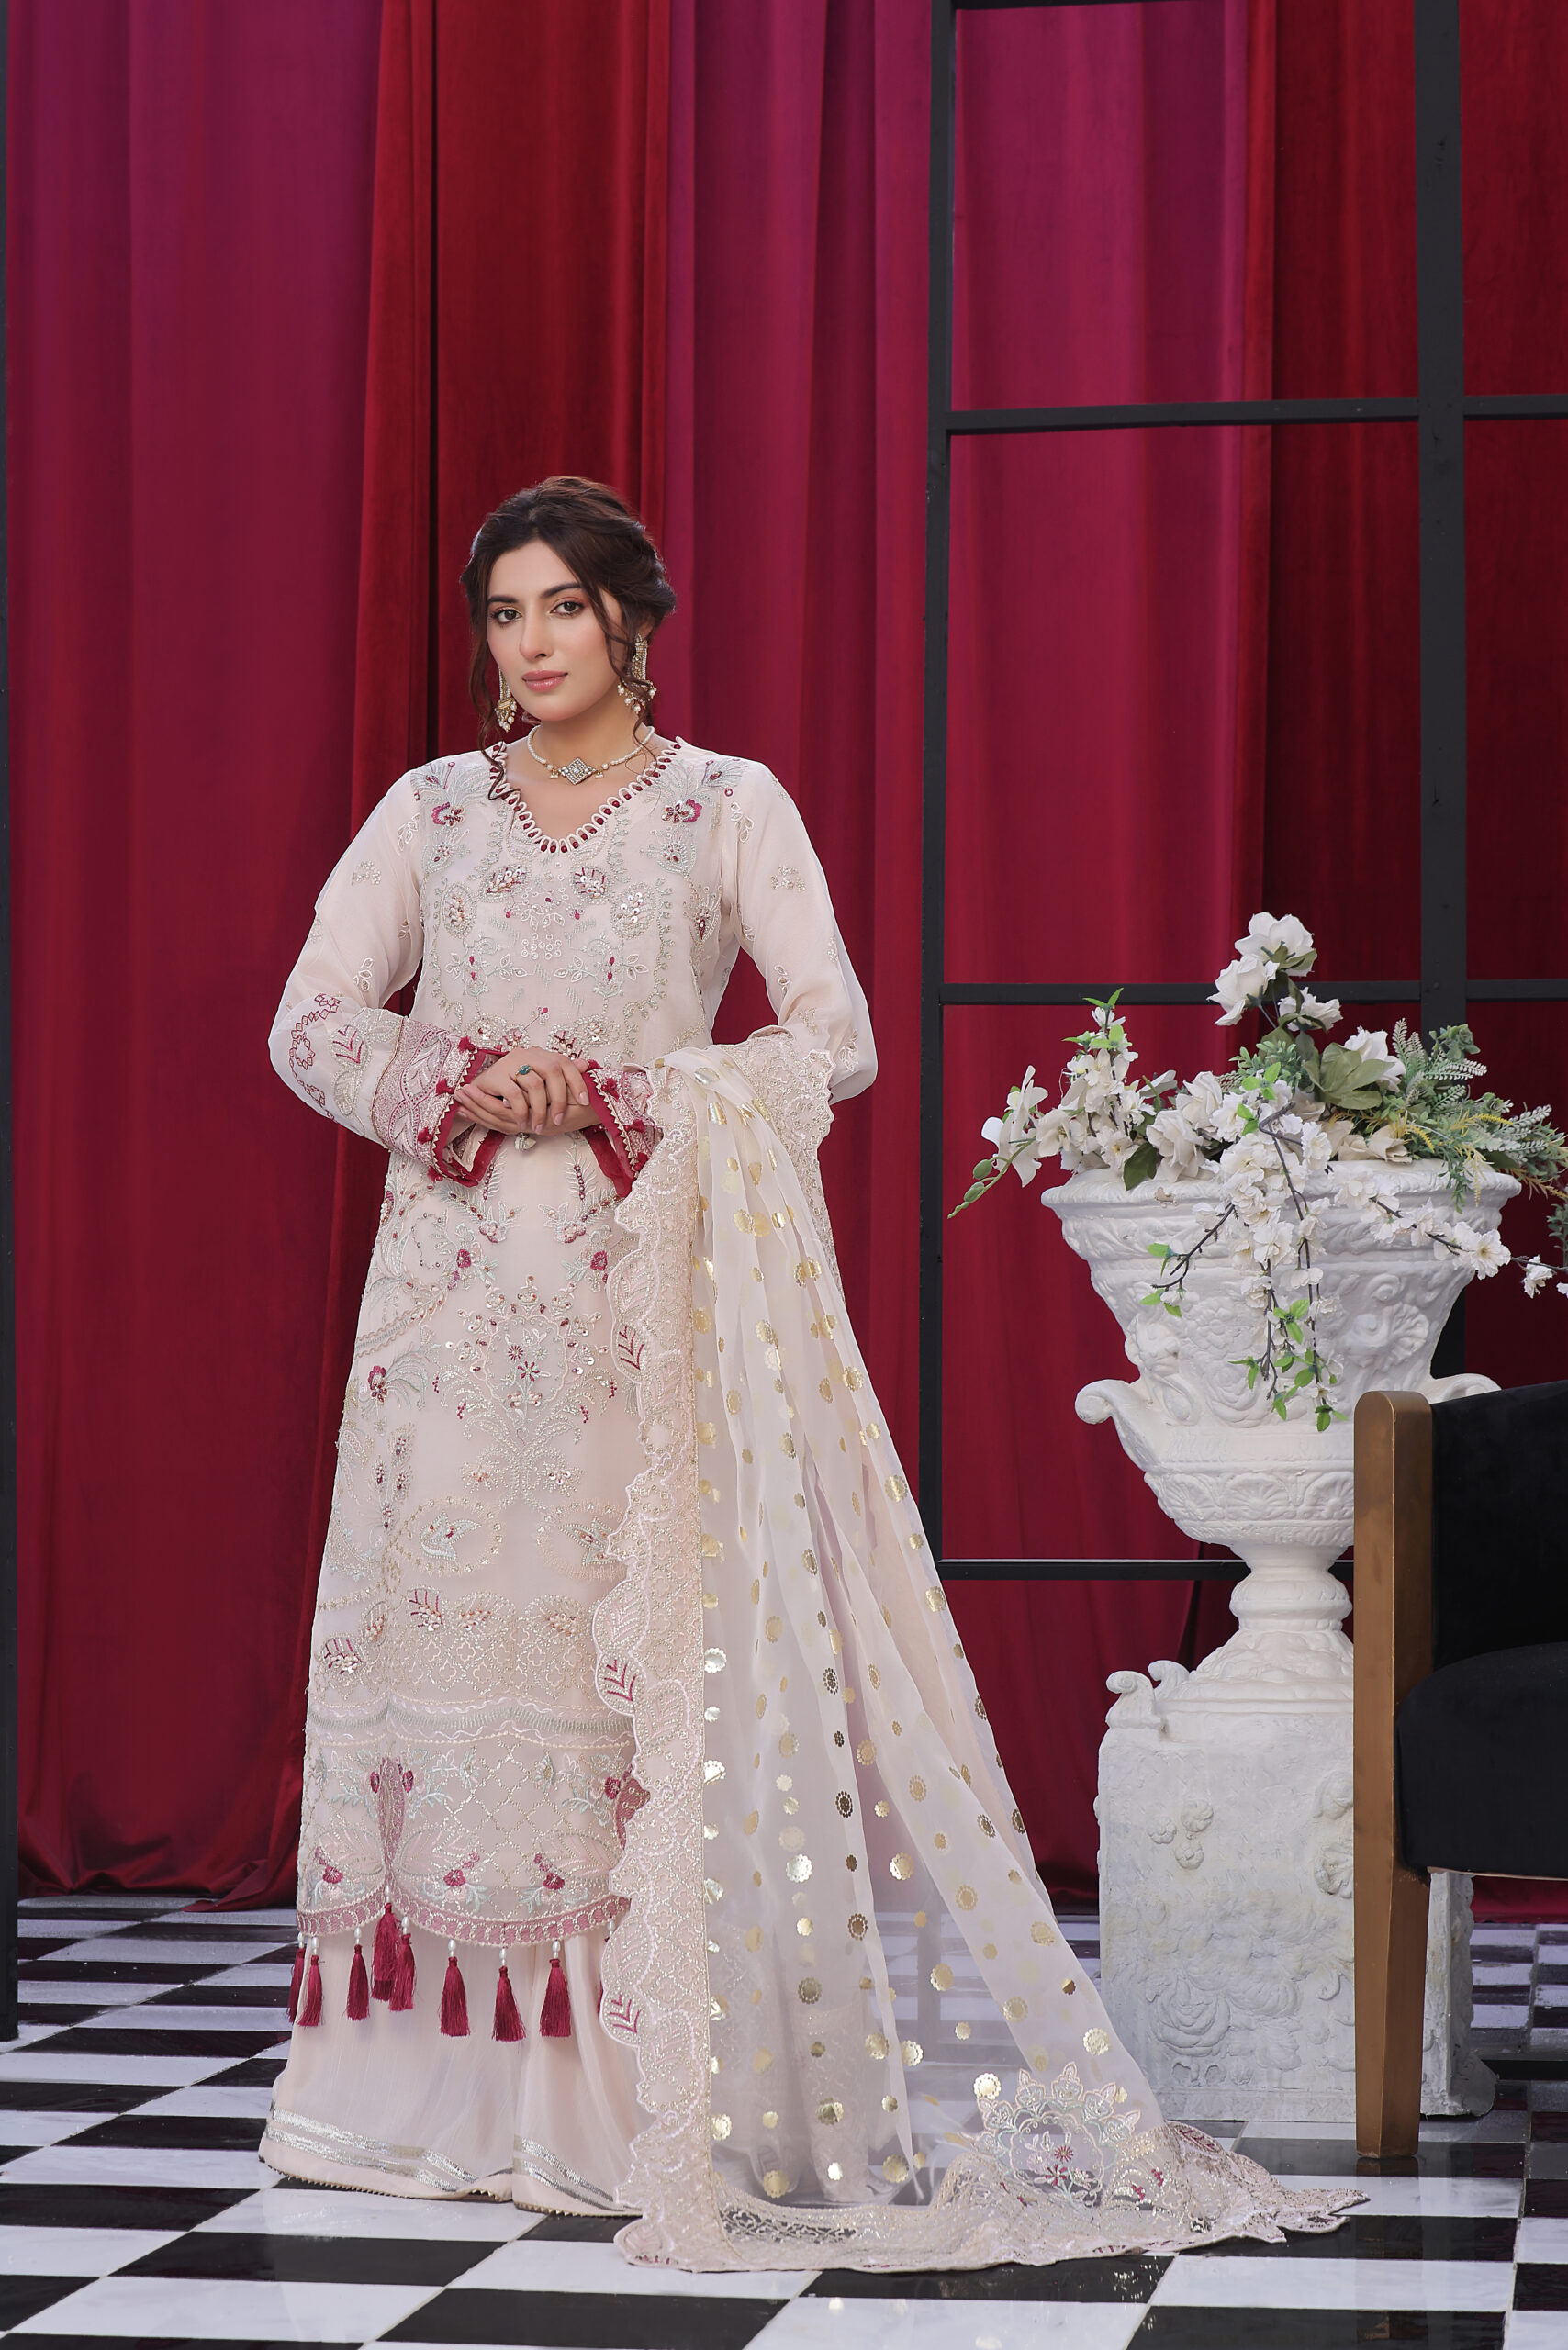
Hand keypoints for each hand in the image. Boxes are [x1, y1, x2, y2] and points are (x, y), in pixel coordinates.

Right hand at [454, 1046, 595, 1135]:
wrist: (482, 1086)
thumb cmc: (515, 1085)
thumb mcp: (540, 1080)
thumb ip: (561, 1074)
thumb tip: (586, 1066)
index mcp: (541, 1054)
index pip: (565, 1062)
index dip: (577, 1081)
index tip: (584, 1102)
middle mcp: (527, 1054)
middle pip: (553, 1071)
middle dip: (559, 1098)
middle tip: (559, 1120)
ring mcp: (510, 1063)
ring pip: (535, 1084)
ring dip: (540, 1109)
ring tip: (541, 1126)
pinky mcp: (496, 1076)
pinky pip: (514, 1094)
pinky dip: (522, 1111)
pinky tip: (524, 1122)